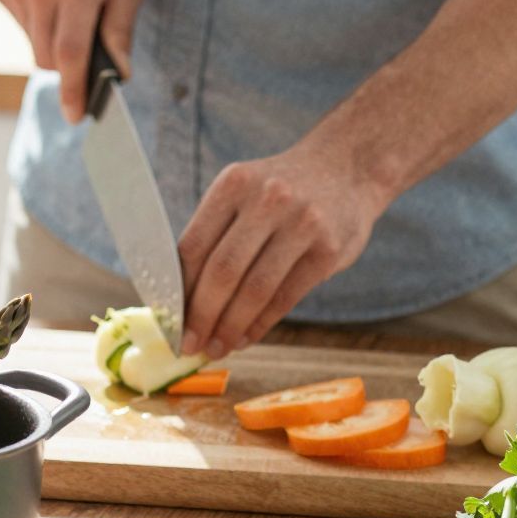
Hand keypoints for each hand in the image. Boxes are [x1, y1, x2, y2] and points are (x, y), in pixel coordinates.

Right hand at [0, 0, 144, 124]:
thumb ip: (120, 27)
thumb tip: (119, 71)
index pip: (72, 54)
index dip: (74, 91)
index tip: (75, 117)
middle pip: (48, 57)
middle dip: (69, 66)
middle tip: (87, 42)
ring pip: (32, 44)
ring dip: (52, 41)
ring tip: (69, 6)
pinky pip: (20, 24)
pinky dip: (37, 21)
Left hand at [176, 139, 391, 360]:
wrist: (346, 169)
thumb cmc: (281, 191)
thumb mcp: (244, 192)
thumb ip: (216, 232)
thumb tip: (181, 296)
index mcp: (234, 183)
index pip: (195, 246)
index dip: (178, 290)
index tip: (169, 321)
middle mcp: (267, 199)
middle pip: (223, 270)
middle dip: (202, 316)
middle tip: (190, 345)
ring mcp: (302, 224)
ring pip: (255, 289)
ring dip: (231, 327)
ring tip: (217, 348)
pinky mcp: (328, 250)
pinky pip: (286, 297)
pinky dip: (261, 324)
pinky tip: (246, 337)